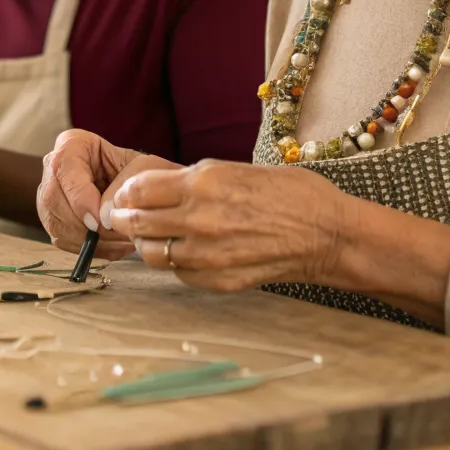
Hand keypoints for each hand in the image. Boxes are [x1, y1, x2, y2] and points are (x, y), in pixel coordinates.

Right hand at [37, 128, 179, 259]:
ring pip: (55, 222)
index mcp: (72, 144)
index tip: (101, 220)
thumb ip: (124, 184)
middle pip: (53, 199)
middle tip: (113, 236)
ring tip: (118, 243)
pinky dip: (86, 248)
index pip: (65, 170)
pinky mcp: (51, 218)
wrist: (131, 181)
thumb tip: (105, 216)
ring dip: (86, 240)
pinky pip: (61, 239)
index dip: (80, 198)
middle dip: (83, 224)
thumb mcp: (137, 166)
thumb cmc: (134, 170)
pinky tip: (110, 246)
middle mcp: (52, 167)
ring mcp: (48, 194)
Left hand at [107, 160, 349, 291]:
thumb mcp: (236, 169)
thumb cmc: (290, 194)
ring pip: (152, 254)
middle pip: (138, 223)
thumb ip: (194, 180)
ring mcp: (207, 253)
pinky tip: (186, 253)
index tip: (124, 196)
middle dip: (125, 220)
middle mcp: (199, 218)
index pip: (139, 190)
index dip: (126, 194)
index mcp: (203, 182)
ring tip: (153, 238)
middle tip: (121, 219)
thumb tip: (158, 187)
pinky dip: (176, 263)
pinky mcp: (217, 280)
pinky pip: (179, 273)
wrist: (328, 234)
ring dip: (147, 244)